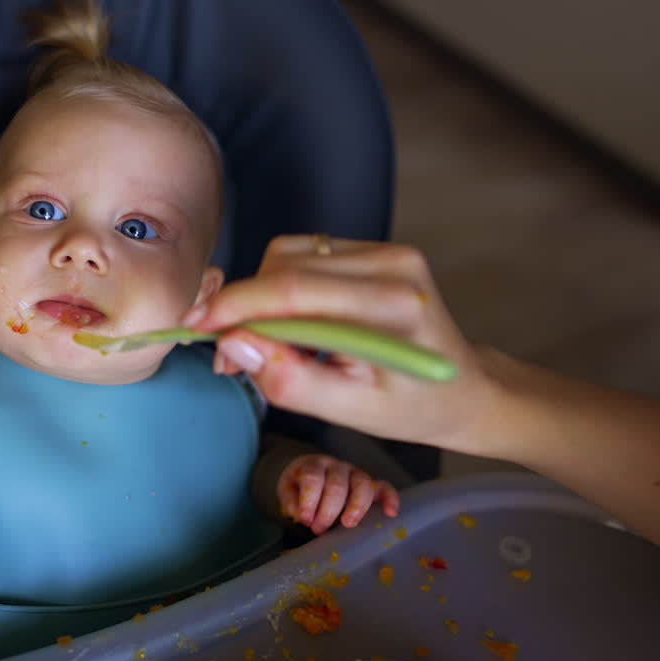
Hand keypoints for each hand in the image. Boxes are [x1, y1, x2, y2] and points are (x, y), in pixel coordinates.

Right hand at [190, 235, 497, 453]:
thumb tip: (233, 343)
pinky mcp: (377, 249)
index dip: (234, 305)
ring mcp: (386, 251)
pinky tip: (291, 324)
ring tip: (264, 343)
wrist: (464, 390)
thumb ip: (289, 379)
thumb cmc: (411, 409)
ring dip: (261, 296)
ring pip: (288, 256)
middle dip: (241, 307)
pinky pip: (304, 256)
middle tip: (226, 356)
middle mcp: (392, 265)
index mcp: (391, 307)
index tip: (195, 327)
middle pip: (284, 268)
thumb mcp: (350, 411)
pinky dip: (282, 288)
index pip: (293, 291)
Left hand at [279, 454, 399, 532]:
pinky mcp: (370, 484)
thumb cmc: (299, 486)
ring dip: (356, 506)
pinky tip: (391, 513)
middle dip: (328, 510)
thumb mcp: (287, 490)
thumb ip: (290, 500)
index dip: (309, 499)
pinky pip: (385, 487)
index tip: (305, 519)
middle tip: (319, 529)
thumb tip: (299, 514)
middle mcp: (336, 466)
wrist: (310, 474)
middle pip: (337, 484)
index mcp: (314, 465)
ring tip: (348, 524)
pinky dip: (390, 498)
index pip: (313, 478)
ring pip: (362, 484)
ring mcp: (356, 473)